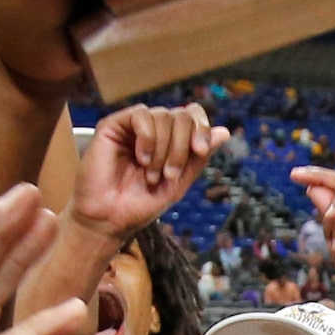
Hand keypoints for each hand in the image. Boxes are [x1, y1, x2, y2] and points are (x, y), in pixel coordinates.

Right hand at [72, 105, 225, 240]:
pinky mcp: (112, 126)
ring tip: (151, 174)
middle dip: (182, 146)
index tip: (200, 151)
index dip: (202, 127)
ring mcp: (132, 127)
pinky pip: (141, 114)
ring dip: (164, 149)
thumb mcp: (179, 183)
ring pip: (163, 115)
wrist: (110, 219)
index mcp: (170, 139)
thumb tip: (224, 132)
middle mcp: (152, 129)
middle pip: (181, 115)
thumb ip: (199, 157)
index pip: (193, 115)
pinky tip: (141, 159)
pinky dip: (147, 138)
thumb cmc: (141, 204)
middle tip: (170, 174)